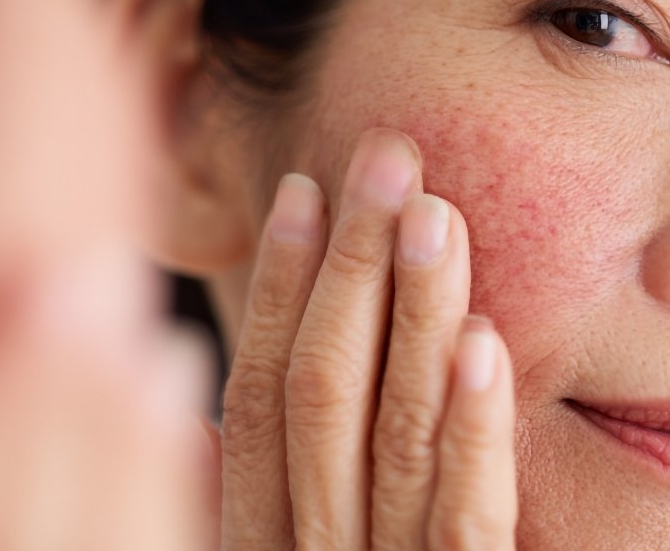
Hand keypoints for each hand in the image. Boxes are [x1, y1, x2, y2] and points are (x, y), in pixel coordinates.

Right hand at [220, 128, 518, 549]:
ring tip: (434, 212)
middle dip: (350, 266)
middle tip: (386, 157)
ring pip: (396, 434)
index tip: (302, 189)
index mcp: (264, 539)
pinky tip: (482, 339)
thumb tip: (188, 419)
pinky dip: (472, 428)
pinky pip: (467, 519)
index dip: (278, 287)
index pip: (261, 396)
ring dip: (413, 313)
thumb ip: (248, 502)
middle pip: (323, 393)